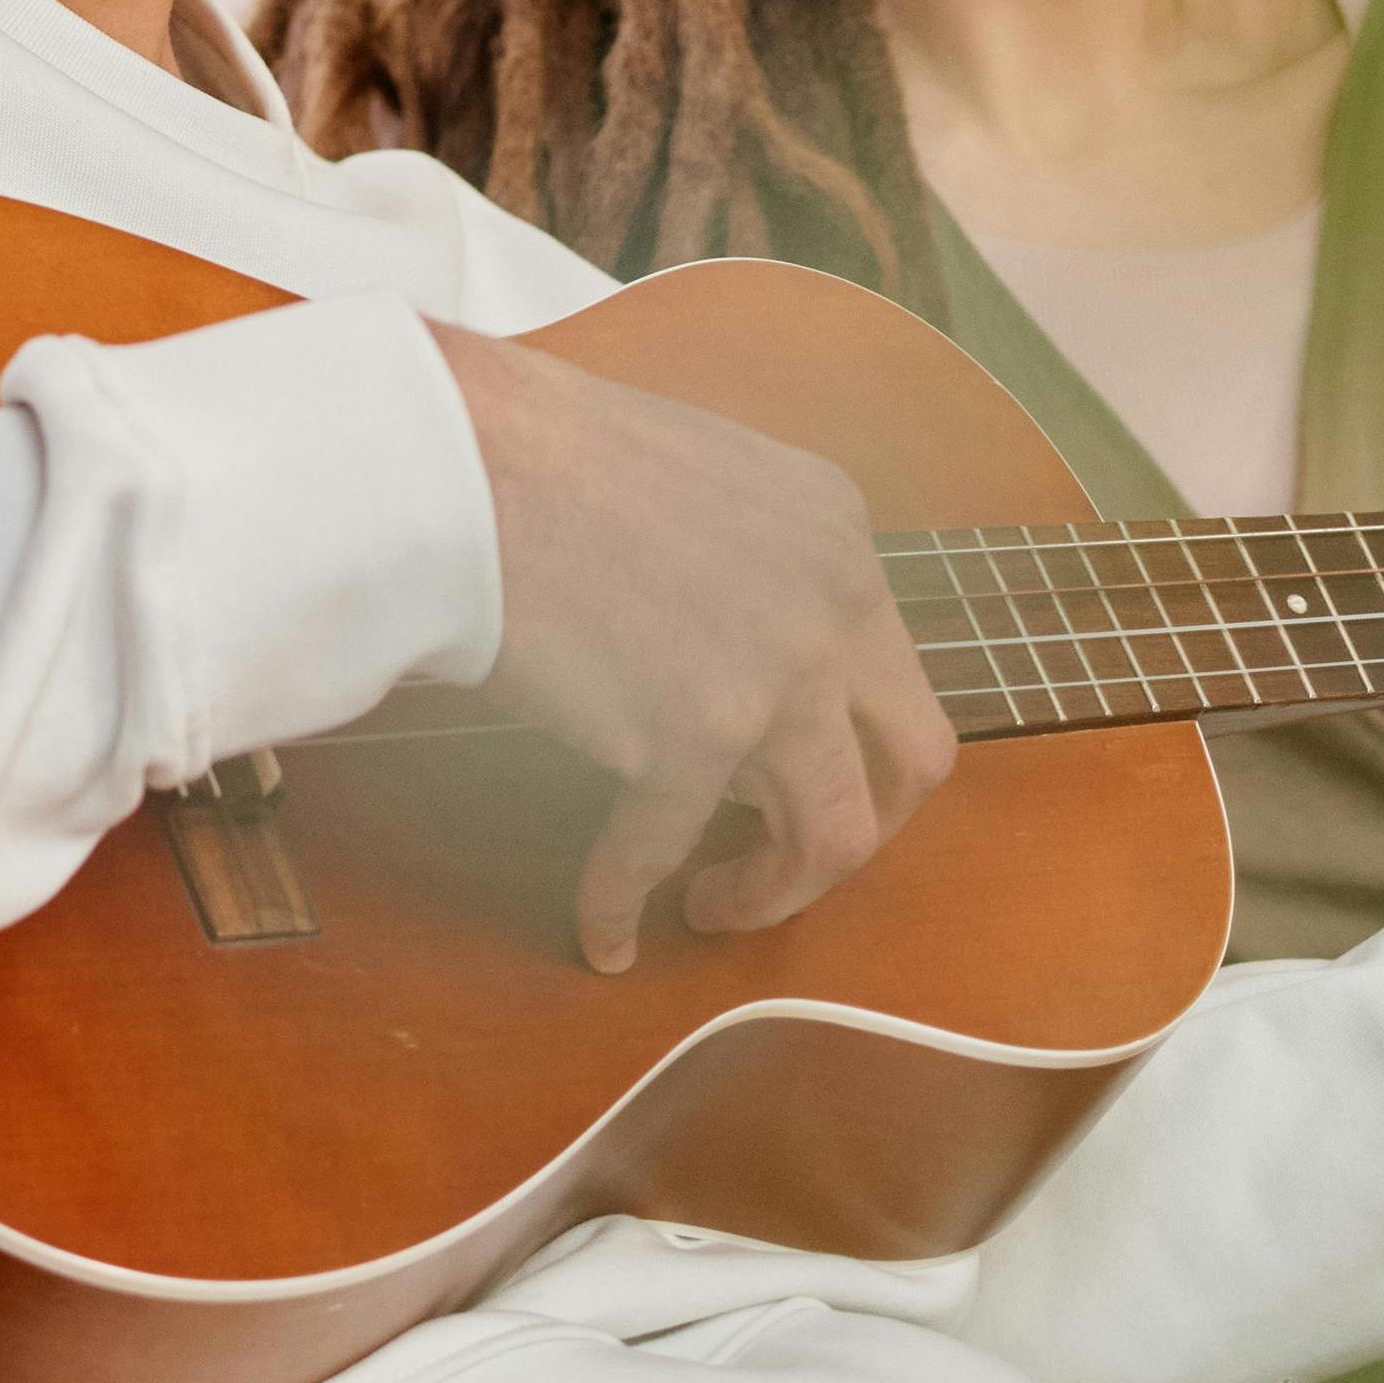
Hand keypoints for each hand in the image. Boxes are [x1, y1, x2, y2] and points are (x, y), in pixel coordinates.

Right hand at [426, 327, 960, 972]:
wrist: (468, 456)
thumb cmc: (547, 450)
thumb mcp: (705, 483)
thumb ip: (752, 566)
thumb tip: (725, 656)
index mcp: (839, 535)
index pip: (889, 667)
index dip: (847, 739)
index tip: (784, 773)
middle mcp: (833, 608)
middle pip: (915, 760)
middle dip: (864, 826)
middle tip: (790, 854)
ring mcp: (772, 680)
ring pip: (835, 836)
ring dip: (778, 891)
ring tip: (714, 901)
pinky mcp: (686, 740)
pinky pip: (660, 854)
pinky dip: (625, 904)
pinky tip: (604, 932)